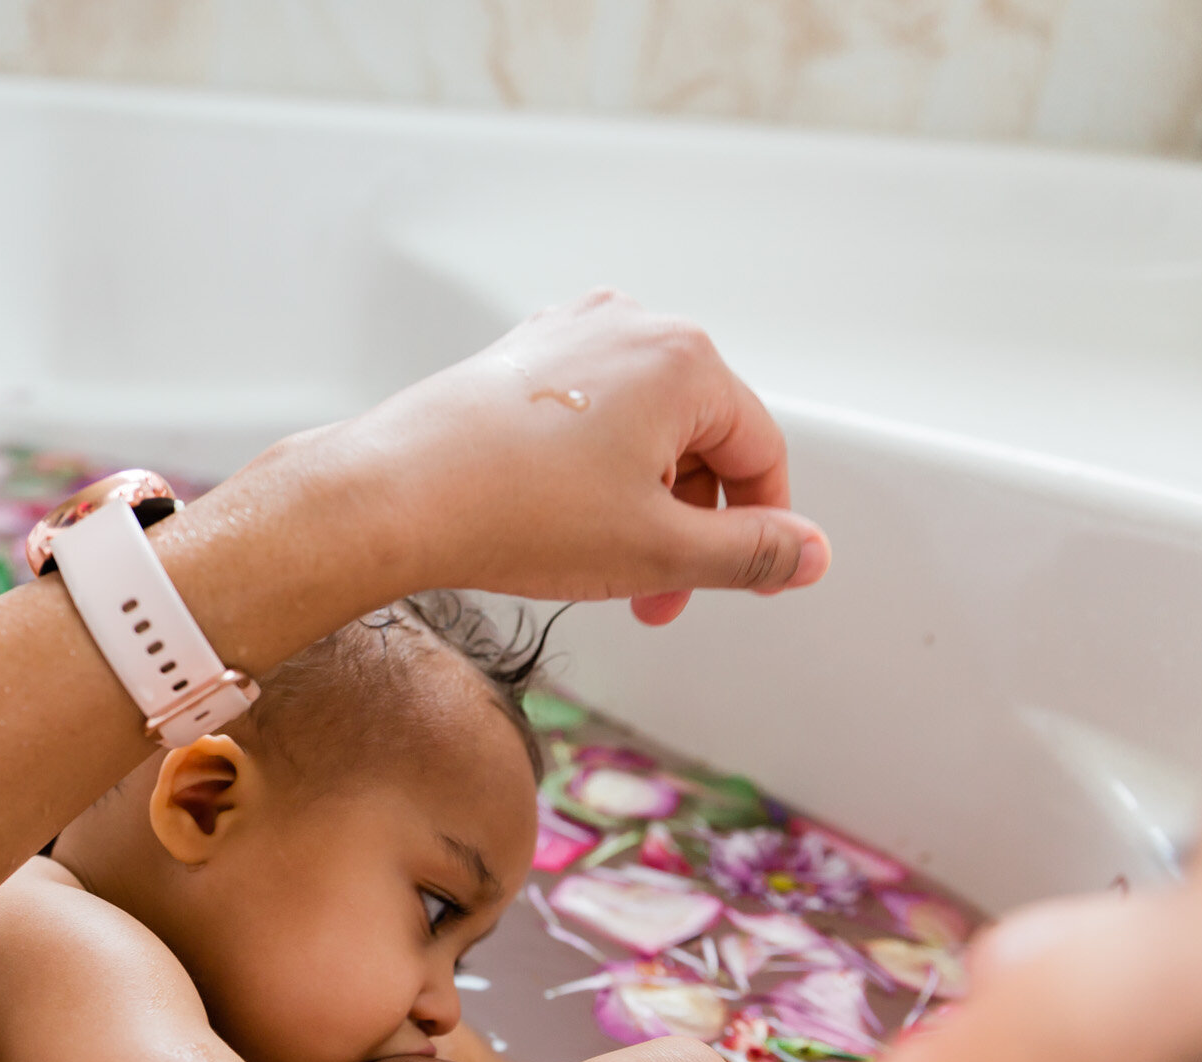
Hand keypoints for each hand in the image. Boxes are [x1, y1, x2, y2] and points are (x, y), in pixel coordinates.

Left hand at [342, 288, 828, 623]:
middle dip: (688, 526)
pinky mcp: (524, 358)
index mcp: (684, 359)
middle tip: (658, 595)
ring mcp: (572, 335)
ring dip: (641, 506)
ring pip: (644, 431)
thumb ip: (750, 553)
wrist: (394, 496)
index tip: (745, 580)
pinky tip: (560, 523)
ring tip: (603, 565)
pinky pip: (590, 418)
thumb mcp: (658, 550)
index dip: (760, 530)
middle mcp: (631, 327)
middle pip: (700, 438)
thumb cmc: (512, 510)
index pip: (759, 452)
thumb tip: (808, 553)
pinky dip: (595, 474)